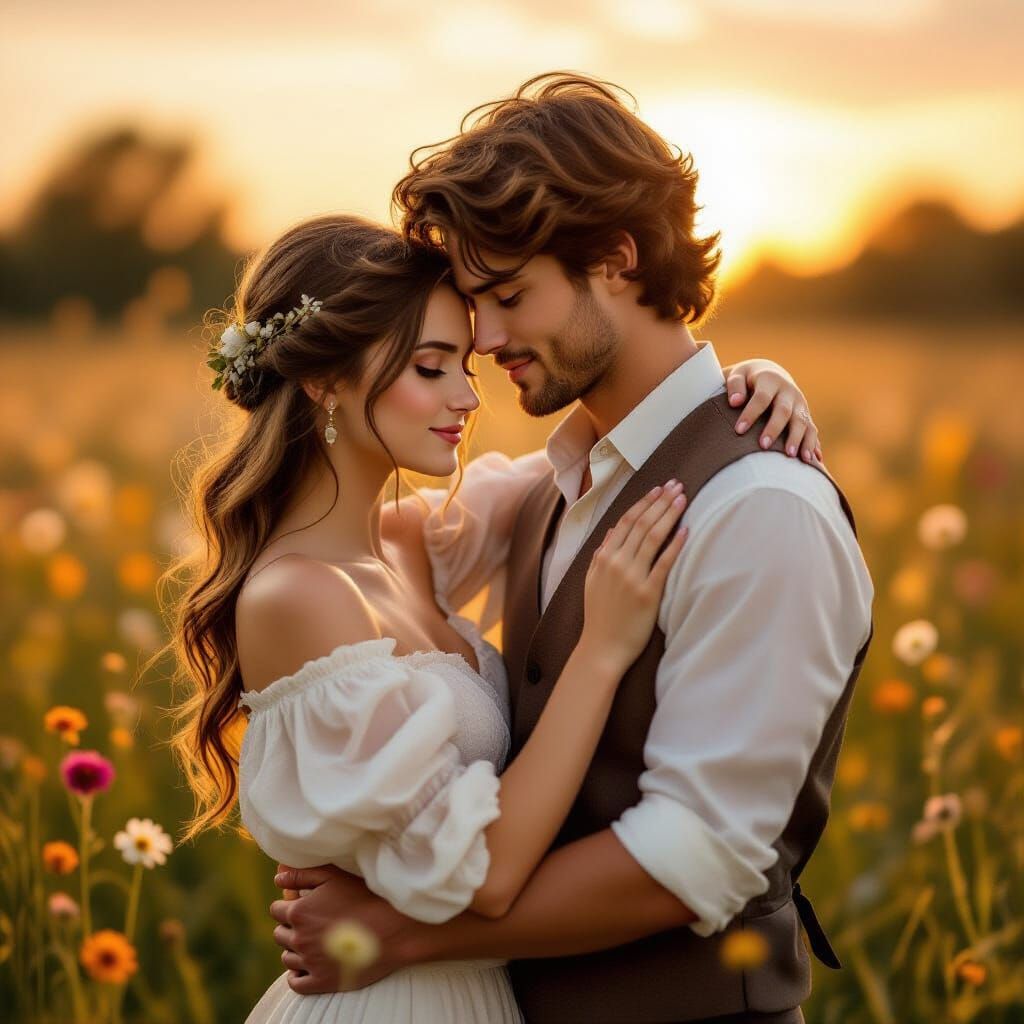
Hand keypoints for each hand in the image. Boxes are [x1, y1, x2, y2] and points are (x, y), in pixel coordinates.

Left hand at [270, 863, 422, 993]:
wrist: (390, 927)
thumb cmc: (363, 896)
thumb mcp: (332, 876)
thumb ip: (301, 874)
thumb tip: (278, 877)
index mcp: (299, 912)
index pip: (276, 910)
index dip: (288, 905)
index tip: (302, 905)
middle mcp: (299, 938)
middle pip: (280, 934)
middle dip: (290, 927)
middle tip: (310, 923)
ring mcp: (309, 962)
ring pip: (287, 958)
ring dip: (295, 949)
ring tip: (314, 942)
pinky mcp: (321, 981)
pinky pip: (296, 982)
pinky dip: (297, 974)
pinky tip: (308, 965)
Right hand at [579, 482, 687, 671]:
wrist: (601, 648)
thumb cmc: (599, 617)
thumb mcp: (592, 581)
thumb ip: (600, 554)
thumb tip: (612, 530)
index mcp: (603, 558)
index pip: (626, 522)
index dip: (644, 503)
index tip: (657, 488)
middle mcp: (616, 563)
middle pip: (641, 524)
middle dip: (660, 501)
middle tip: (676, 484)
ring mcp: (632, 577)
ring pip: (652, 537)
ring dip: (668, 514)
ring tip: (682, 498)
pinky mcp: (647, 593)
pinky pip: (664, 563)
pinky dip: (675, 544)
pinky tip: (686, 530)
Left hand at [724, 358, 822, 461]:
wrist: (772, 374)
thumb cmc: (748, 379)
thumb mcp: (739, 374)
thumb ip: (735, 385)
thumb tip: (734, 401)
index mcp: (770, 380)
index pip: (761, 397)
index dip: (751, 413)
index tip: (739, 430)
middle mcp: (788, 392)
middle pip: (783, 411)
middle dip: (774, 429)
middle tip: (764, 445)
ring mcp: (799, 404)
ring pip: (802, 422)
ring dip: (798, 439)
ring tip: (791, 456)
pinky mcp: (805, 415)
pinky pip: (812, 430)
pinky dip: (812, 444)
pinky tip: (812, 460)